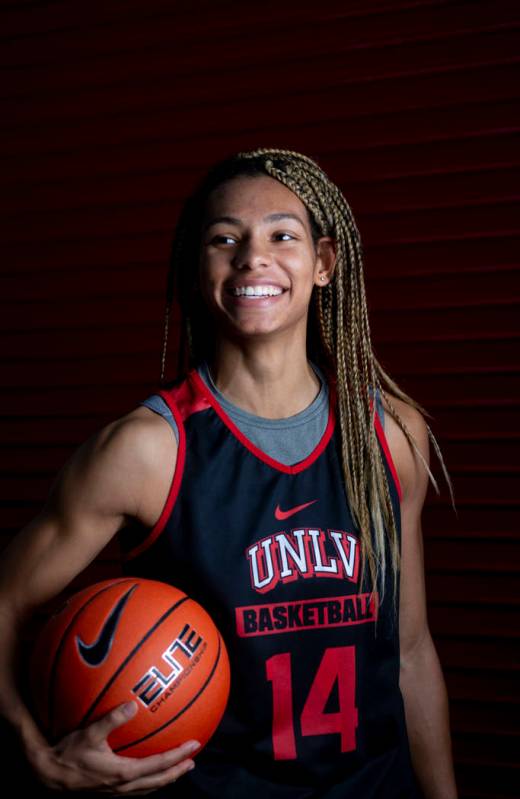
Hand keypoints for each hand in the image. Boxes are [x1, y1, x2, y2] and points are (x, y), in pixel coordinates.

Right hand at [28, 700, 199, 794]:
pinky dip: (149, 781)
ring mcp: (116, 791)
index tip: (194, 745)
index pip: (159, 765)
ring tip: (177, 768)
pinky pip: (137, 788)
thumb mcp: (90, 733)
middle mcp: (123, 786)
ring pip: (149, 788)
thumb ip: (113, 719)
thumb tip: (133, 704)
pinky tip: (148, 771)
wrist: (49, 775)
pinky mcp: (109, 791)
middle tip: (193, 760)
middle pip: (158, 781)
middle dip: (177, 771)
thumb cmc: (68, 753)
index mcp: (123, 773)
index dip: (178, 756)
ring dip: (165, 778)